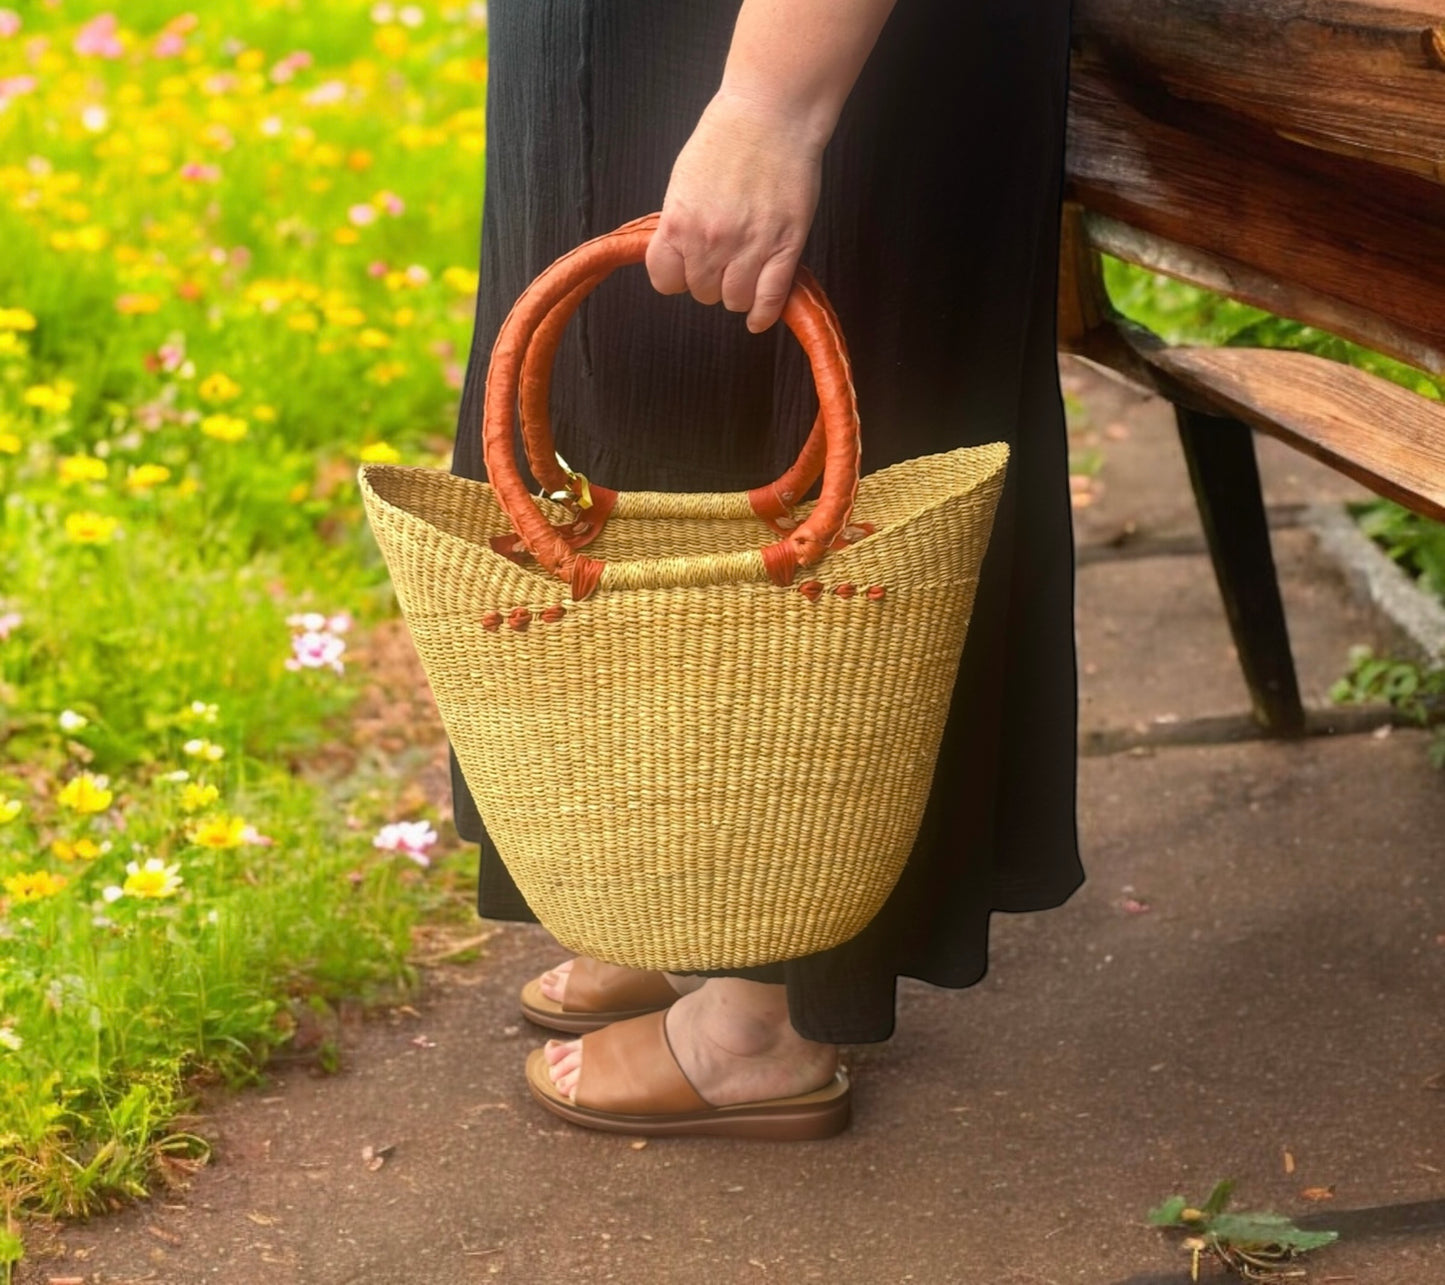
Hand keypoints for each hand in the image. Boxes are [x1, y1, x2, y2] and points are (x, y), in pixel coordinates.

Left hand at [645, 91, 824, 332]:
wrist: (771, 114)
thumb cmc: (726, 137)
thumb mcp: (684, 181)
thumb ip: (680, 222)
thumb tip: (681, 253)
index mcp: (679, 224)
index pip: (665, 281)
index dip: (676, 276)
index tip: (685, 269)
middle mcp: (710, 243)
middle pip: (702, 293)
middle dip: (709, 281)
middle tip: (721, 260)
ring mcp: (749, 248)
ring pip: (734, 301)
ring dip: (737, 293)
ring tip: (744, 274)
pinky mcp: (785, 248)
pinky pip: (770, 299)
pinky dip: (763, 314)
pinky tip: (758, 316)